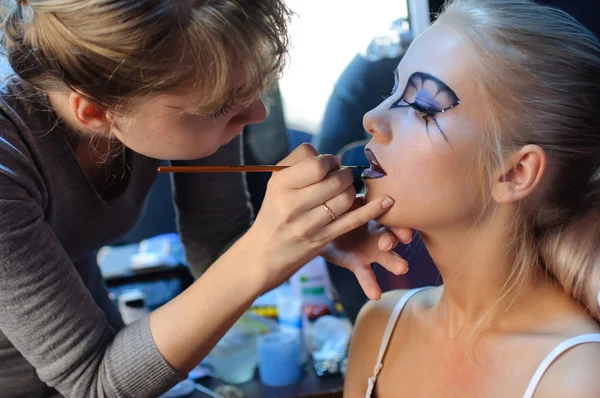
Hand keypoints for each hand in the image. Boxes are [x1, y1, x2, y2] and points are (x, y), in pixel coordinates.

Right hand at [242, 143, 394, 290]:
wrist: (264, 254)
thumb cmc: (274, 214)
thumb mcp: (276, 186)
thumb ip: (299, 165)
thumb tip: (328, 157)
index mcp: (279, 185)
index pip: (315, 161)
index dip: (328, 160)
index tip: (328, 165)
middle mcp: (291, 204)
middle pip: (333, 178)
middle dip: (344, 174)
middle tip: (341, 177)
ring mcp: (307, 224)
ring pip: (345, 197)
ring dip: (351, 191)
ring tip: (345, 192)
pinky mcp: (322, 239)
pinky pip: (353, 220)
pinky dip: (372, 210)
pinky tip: (386, 202)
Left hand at [321, 196, 412, 299]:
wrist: (315, 227)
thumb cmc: (332, 209)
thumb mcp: (339, 199)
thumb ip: (345, 193)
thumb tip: (344, 174)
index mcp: (373, 212)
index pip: (390, 213)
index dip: (397, 219)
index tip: (400, 225)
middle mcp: (377, 230)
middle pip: (392, 233)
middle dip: (395, 237)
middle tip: (390, 243)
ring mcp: (370, 249)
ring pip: (386, 255)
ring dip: (394, 261)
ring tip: (402, 268)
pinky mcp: (358, 263)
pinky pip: (366, 274)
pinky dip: (371, 284)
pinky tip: (375, 294)